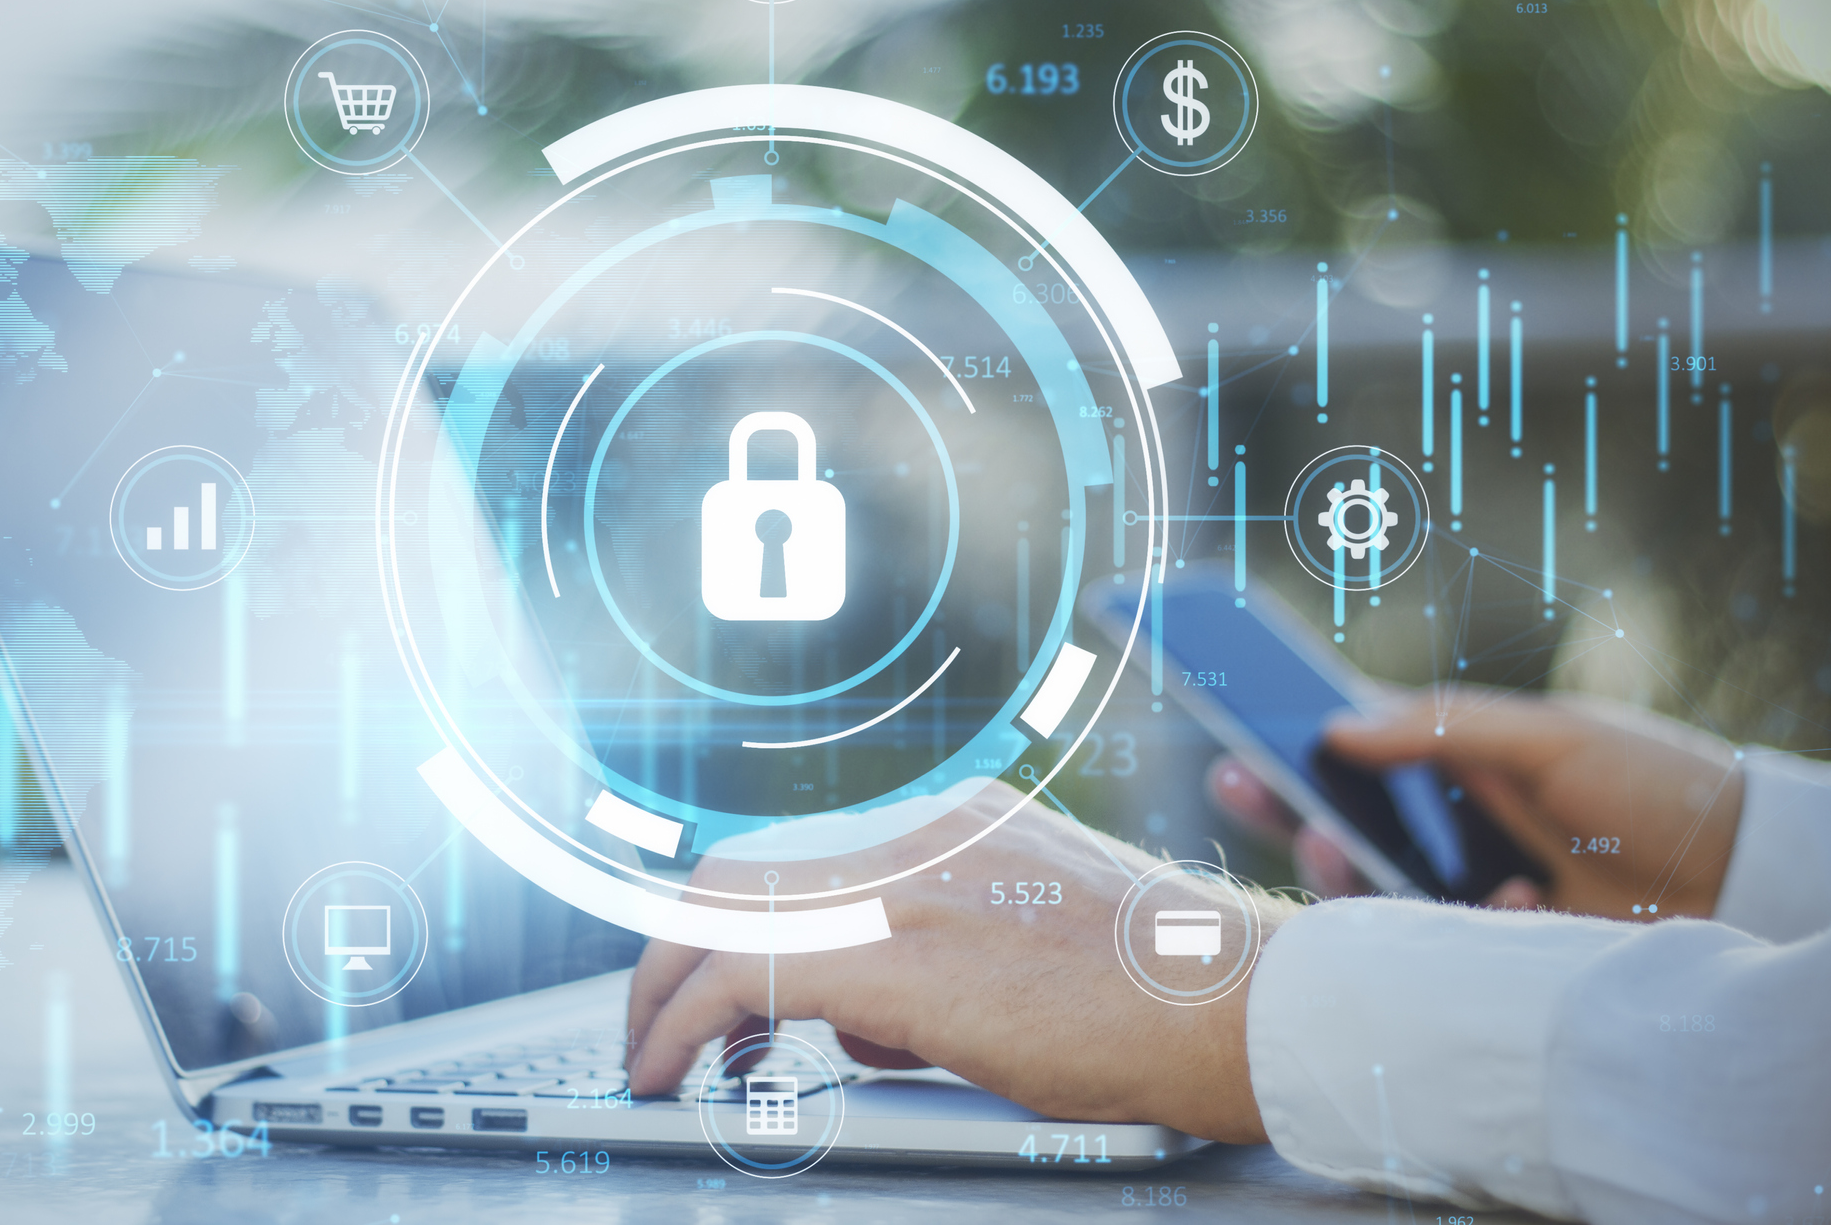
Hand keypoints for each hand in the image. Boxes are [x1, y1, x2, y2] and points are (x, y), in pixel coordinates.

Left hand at [624, 779, 1297, 1142]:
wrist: (1236, 1003)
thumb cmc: (1160, 995)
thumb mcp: (1030, 946)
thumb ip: (932, 957)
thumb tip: (852, 1017)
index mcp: (949, 823)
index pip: (798, 851)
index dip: (730, 916)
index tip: (705, 975)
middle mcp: (913, 835)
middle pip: (741, 870)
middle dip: (675, 949)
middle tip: (659, 1023)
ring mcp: (902, 885)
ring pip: (725, 914)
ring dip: (668, 991)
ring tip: (658, 1058)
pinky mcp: (895, 956)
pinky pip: (745, 977)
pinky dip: (690, 1024)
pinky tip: (679, 1071)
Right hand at [1208, 686, 1744, 919]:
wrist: (1747, 881)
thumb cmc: (1654, 785)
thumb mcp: (1551, 737)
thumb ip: (1444, 728)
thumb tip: (1338, 725)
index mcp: (1458, 760)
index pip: (1352, 743)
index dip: (1287, 736)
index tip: (1228, 723)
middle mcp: (1450, 825)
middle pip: (1338, 817)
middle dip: (1278, 800)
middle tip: (1232, 778)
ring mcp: (1464, 889)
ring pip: (1367, 885)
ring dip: (1342, 867)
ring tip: (1331, 849)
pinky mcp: (1486, 949)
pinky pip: (1427, 945)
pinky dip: (1453, 923)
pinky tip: (1516, 904)